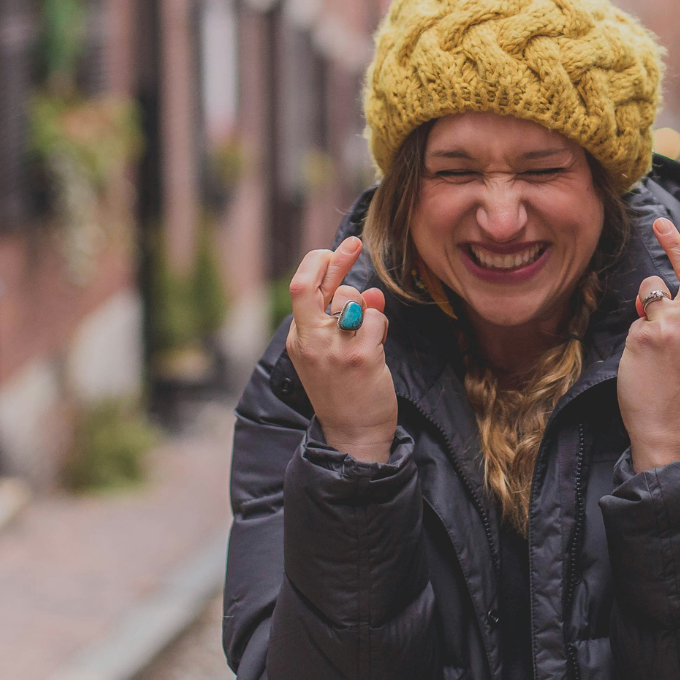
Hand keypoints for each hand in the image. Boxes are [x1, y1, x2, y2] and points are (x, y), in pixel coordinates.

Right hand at [285, 237, 396, 462]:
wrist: (353, 435)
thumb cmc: (344, 392)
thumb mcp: (332, 353)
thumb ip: (344, 319)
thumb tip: (369, 291)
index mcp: (299, 339)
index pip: (299, 289)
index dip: (316, 264)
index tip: (333, 251)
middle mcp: (310, 341)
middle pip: (308, 285)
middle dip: (336, 259)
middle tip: (354, 243)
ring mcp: (334, 349)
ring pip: (353, 299)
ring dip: (367, 307)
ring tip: (371, 334)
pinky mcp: (360, 357)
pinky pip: (375, 319)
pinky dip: (381, 326)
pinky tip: (379, 345)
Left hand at [618, 218, 679, 471]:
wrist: (672, 427)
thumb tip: (660, 285)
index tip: (669, 228)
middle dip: (676, 238)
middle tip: (660, 223)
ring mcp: (674, 325)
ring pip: (651, 287)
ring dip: (644, 302)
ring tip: (650, 338)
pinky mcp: (646, 336)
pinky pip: (634, 318)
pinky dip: (634, 334)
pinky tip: (642, 360)